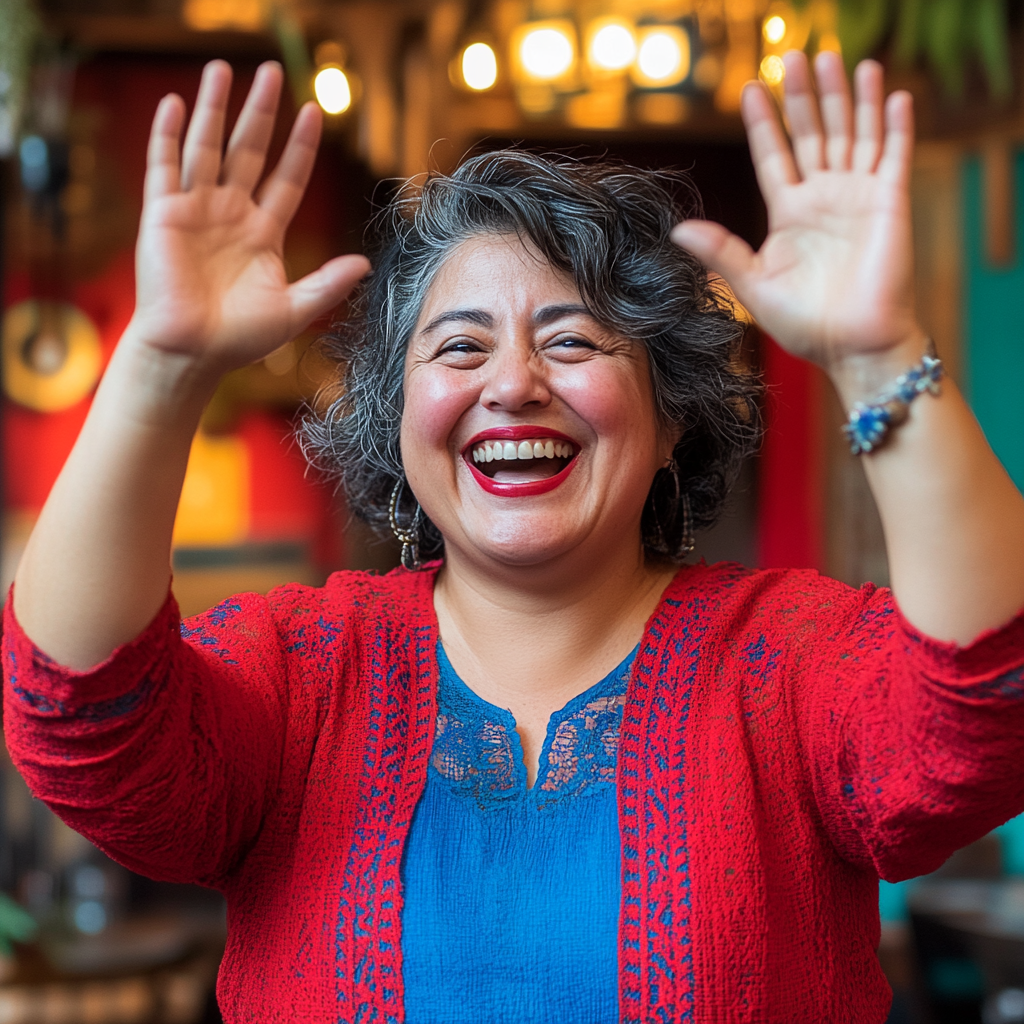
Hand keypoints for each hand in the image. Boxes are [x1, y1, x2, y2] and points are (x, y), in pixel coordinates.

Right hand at [129, 60, 369, 372]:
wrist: (192, 353)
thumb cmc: (239, 339)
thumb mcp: (294, 309)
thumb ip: (327, 284)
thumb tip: (365, 264)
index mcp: (262, 234)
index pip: (286, 179)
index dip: (299, 147)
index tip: (314, 113)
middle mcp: (230, 215)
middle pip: (249, 151)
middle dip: (261, 112)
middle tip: (273, 72)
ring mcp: (195, 211)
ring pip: (206, 147)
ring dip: (214, 108)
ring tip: (223, 69)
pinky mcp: (162, 215)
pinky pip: (164, 166)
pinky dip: (167, 134)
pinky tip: (174, 102)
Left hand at [672, 51, 925, 376]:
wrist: (851, 345)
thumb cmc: (804, 323)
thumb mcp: (753, 285)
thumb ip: (720, 252)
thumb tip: (678, 229)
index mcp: (789, 213)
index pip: (774, 156)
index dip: (764, 122)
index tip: (750, 88)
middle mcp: (823, 198)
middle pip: (813, 132)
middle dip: (806, 94)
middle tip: (797, 53)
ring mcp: (858, 197)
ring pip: (854, 133)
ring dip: (850, 97)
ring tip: (841, 59)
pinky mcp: (891, 203)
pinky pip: (895, 155)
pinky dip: (896, 125)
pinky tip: (893, 94)